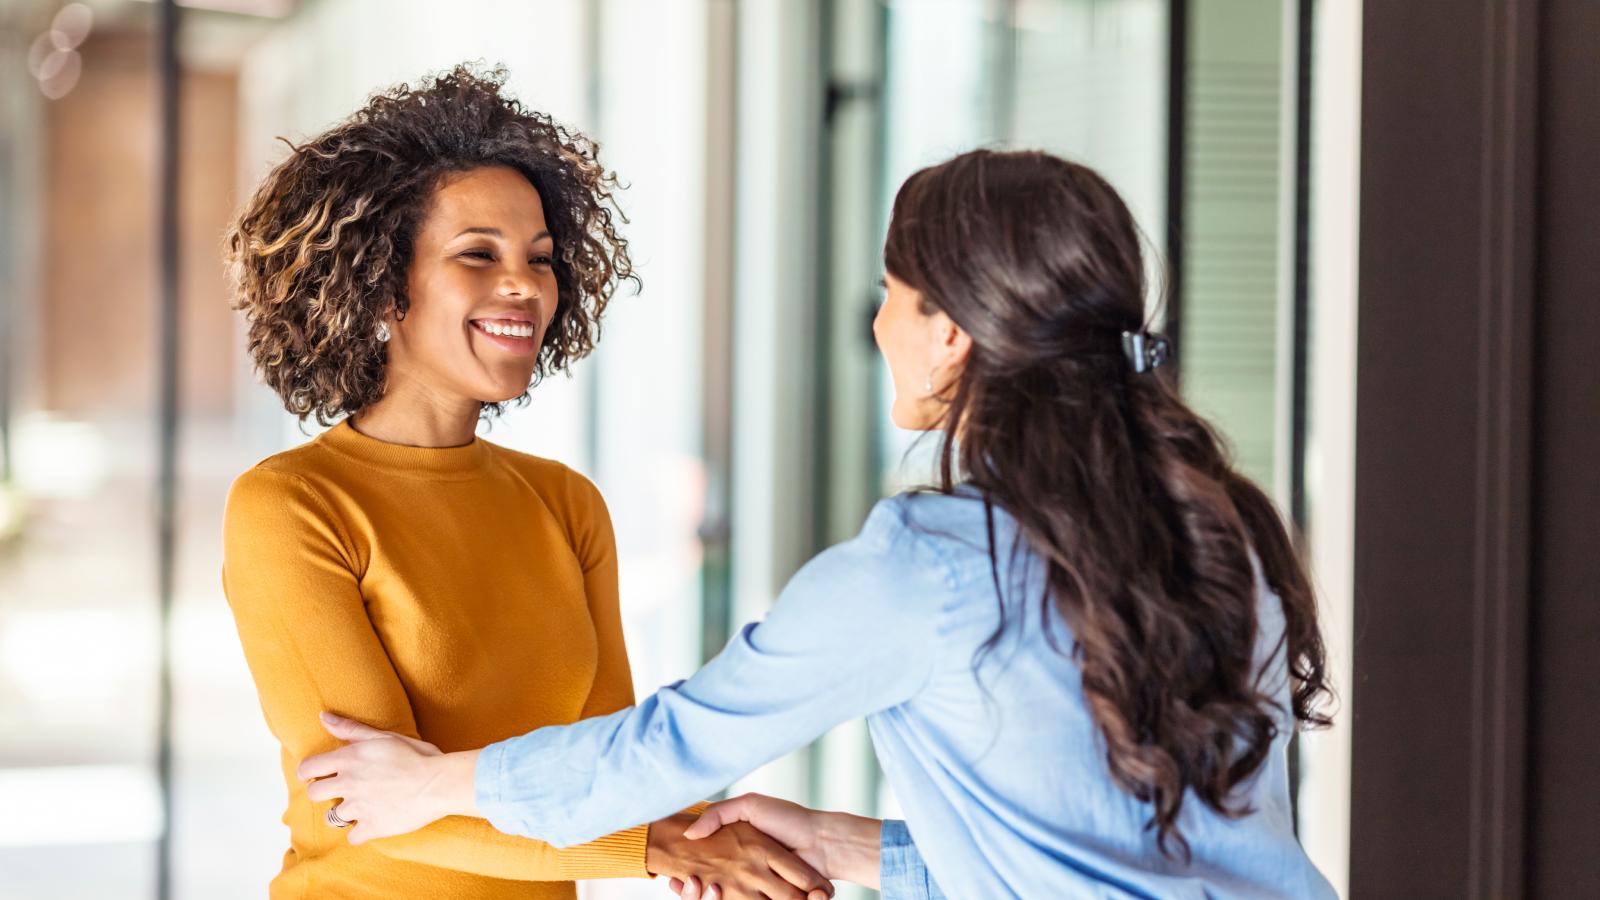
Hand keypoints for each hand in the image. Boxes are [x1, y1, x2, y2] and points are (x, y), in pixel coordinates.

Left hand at [297, 711, 479, 844]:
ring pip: (333, 817)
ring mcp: (358, 808)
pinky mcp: (371, 827)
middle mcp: (348, 783)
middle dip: (325, 792)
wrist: (440, 783)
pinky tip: (373, 822)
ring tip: (362, 806)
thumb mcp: (384, 736)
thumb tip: (323, 718)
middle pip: (314, 794)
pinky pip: (352, 837)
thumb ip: (351, 729)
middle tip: (343, 790)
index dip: (310, 772)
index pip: (307, 769)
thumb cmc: (416, 755)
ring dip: (345, 813)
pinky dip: (361, 832)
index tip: (319, 774)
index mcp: (349, 759)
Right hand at [646, 810, 833, 899]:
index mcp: (738, 853)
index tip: (675, 880)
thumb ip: (719, 814)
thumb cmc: (787, 819)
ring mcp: (757, 890)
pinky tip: (715, 892)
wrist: (821, 841)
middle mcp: (745, 874)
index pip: (702, 868)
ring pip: (724, 899)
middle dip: (694, 892)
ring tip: (697, 888)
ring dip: (706, 897)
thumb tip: (690, 833)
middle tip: (685, 885)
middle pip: (710, 891)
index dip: (686, 880)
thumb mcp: (750, 806)